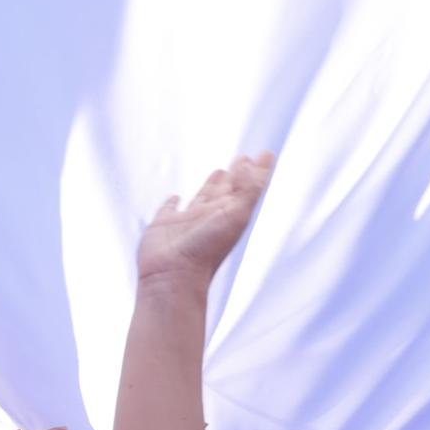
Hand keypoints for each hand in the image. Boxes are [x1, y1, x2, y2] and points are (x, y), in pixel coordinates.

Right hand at [137, 153, 274, 284]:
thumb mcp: (237, 215)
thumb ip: (247, 189)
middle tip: (242, 159)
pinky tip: (175, 198)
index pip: (248, 187)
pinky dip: (172, 202)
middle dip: (236, 175)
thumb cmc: (207, 249)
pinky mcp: (163, 225)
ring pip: (202, 198)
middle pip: (227, 191)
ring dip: (211, 185)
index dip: (257, 171)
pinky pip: (169, 209)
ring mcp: (187, 221)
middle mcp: (212, 216)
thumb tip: (245, 164)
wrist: (174, 275)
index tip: (265, 154)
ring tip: (219, 171)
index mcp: (231, 213)